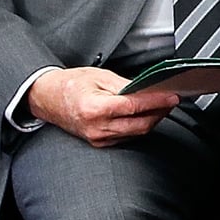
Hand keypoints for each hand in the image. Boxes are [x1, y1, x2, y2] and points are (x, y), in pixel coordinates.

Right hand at [28, 67, 178, 145]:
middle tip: (170, 100)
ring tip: (161, 105)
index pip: (135, 107)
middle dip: (160, 112)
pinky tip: (145, 115)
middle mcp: (97, 128)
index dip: (157, 102)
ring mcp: (98, 138)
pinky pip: (128, 136)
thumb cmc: (69, 86)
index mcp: (95, 109)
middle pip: (141, 125)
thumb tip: (149, 90)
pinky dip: (140, 126)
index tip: (172, 96)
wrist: (47, 98)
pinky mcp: (100, 142)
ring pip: (137, 133)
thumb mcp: (99, 76)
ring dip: (152, 119)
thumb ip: (126, 85)